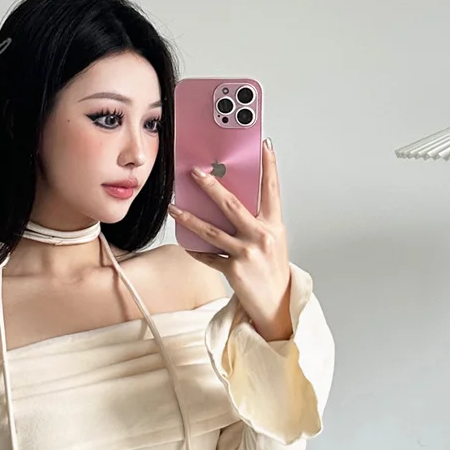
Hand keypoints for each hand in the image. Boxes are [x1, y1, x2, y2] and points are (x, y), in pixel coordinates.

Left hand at [168, 140, 292, 341]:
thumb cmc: (272, 270)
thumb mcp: (272, 241)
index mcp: (274, 225)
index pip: (272, 190)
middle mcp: (261, 236)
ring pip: (211, 231)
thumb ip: (256, 222)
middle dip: (211, 187)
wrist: (275, 303)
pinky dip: (196, 250)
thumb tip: (232, 203)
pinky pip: (208, 256)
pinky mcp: (233, 269)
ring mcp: (246, 253)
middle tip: (196, 173)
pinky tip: (185, 243)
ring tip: (174, 208)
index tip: (264, 146)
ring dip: (189, 218)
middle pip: (232, 205)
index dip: (269, 166)